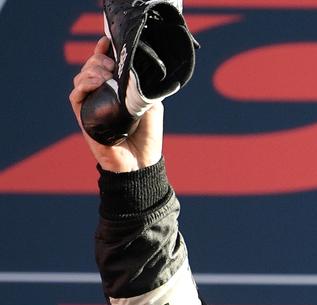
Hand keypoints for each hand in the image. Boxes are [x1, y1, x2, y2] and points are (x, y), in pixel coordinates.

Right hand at [70, 37, 162, 172]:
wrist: (141, 161)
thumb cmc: (148, 134)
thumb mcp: (150, 104)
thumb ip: (142, 85)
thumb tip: (134, 67)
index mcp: (117, 89)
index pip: (105, 64)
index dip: (104, 51)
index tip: (107, 41)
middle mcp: (102, 94)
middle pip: (92, 66)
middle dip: (100, 59)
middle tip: (112, 63)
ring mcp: (92, 104)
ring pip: (82, 77)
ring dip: (92, 70)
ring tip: (105, 73)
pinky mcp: (83, 116)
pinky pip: (76, 95)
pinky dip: (84, 84)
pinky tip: (94, 82)